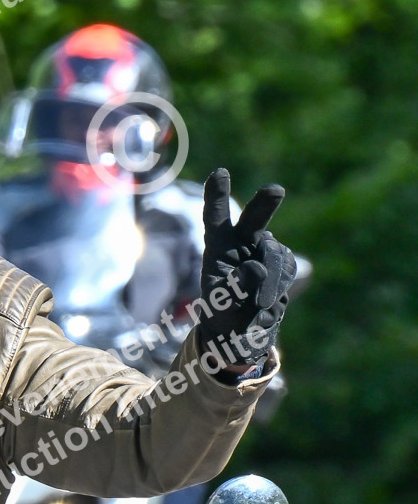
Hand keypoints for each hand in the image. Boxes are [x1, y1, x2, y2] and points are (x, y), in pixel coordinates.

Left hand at [196, 167, 296, 368]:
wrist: (243, 330)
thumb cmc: (223, 314)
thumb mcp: (222, 306)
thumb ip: (235, 287)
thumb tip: (256, 267)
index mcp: (217, 249)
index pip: (215, 219)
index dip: (216, 196)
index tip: (220, 173)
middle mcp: (241, 243)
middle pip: (254, 219)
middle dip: (265, 204)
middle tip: (275, 191)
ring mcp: (264, 250)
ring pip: (276, 252)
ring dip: (272, 278)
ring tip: (258, 302)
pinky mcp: (282, 262)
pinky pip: (288, 267)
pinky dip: (280, 284)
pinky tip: (269, 298)